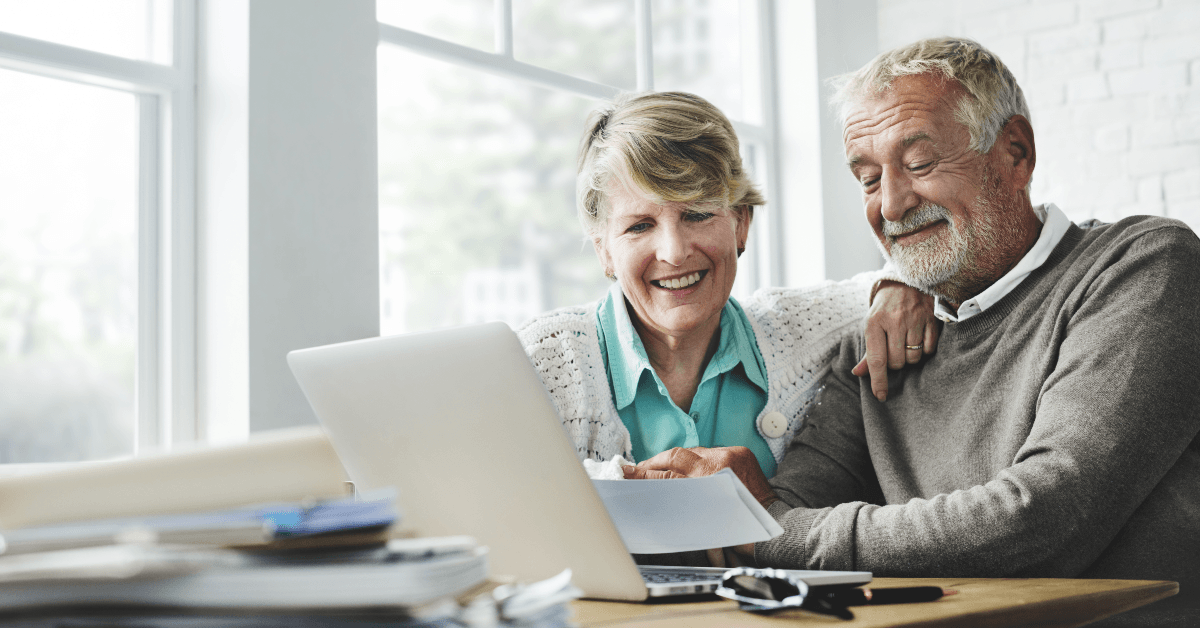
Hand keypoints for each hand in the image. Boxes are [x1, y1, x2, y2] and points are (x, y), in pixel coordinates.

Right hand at [622, 446, 779, 509]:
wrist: (774, 522)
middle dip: (653, 462)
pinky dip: (698, 458)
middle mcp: (718, 465)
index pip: (667, 476)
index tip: (627, 472)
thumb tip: (657, 494)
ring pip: (692, 451)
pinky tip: (689, 466)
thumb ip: (681, 503)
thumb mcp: (704, 521)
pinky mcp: (739, 451)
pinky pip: (710, 451)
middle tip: (636, 468)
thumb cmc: (739, 529)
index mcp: (707, 484)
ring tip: (660, 467)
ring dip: (676, 459)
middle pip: (675, 457)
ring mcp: (730, 455)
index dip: (644, 474)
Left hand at [853, 280, 938, 401]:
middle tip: (893, 350)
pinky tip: (919, 338)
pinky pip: (929, 349)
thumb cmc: (885, 309)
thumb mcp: (871, 325)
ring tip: (906, 343)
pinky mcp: (932, 318)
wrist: (905, 282)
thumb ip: (868, 352)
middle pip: (897, 362)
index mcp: (874, 323)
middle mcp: (894, 320)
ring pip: (914, 358)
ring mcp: (915, 319)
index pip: (877, 359)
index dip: (878, 380)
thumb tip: (858, 373)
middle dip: (895, 363)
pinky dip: (925, 350)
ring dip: (910, 357)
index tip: (880, 396)